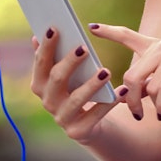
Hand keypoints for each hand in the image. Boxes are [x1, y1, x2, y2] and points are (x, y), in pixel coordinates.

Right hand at [30, 27, 120, 144]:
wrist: (90, 125)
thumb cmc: (77, 91)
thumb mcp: (66, 75)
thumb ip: (53, 57)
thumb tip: (38, 35)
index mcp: (40, 85)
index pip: (41, 63)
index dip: (46, 46)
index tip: (54, 28)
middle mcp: (48, 102)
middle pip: (56, 79)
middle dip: (69, 62)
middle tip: (83, 48)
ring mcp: (62, 118)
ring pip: (76, 99)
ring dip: (91, 84)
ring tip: (106, 71)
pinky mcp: (78, 131)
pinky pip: (95, 115)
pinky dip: (109, 103)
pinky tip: (122, 90)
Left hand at [89, 23, 160, 121]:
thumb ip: (149, 82)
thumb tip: (127, 98)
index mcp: (155, 47)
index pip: (128, 35)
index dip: (109, 32)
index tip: (92, 27)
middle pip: (131, 76)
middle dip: (131, 101)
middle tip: (138, 115)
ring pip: (148, 87)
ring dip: (151, 108)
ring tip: (160, 115)